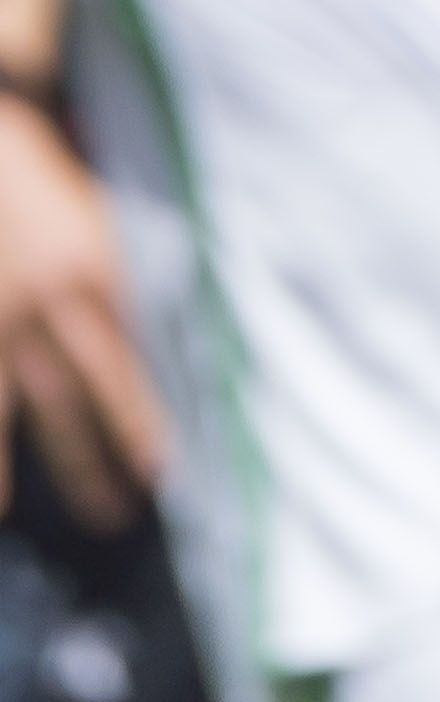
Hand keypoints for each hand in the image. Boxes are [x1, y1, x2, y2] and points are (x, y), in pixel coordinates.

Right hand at [0, 95, 167, 529]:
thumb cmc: (48, 185)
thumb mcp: (101, 227)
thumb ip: (117, 286)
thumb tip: (147, 345)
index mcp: (95, 277)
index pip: (125, 365)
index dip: (141, 421)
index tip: (161, 471)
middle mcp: (44, 302)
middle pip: (69, 397)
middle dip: (89, 461)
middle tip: (113, 514)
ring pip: (0, 402)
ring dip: (4, 463)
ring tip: (5, 516)